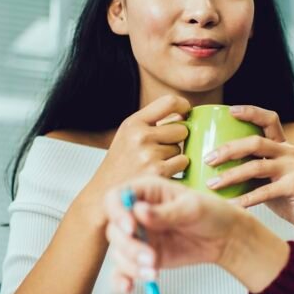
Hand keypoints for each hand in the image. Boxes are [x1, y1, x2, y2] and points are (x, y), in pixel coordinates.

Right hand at [78, 95, 190, 224]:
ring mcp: (149, 154)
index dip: (183, 106)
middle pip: (180, 129)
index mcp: (133, 123)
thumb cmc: (121, 163)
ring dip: (174, 155)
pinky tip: (162, 171)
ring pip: (181, 147)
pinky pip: (183, 162)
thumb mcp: (128, 135)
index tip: (186, 112)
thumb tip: (183, 116)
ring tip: (155, 162)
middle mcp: (140, 136)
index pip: (169, 102)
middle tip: (162, 149)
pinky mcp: (158, 172)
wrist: (107, 191)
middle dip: (177, 138)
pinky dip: (177, 167)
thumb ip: (152, 123)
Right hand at [104, 176, 253, 292]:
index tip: (131, 227)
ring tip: (153, 271)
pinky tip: (129, 287)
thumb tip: (139, 211)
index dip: (117, 212)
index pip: (116, 198)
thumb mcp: (192, 208)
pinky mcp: (143, 257)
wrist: (225, 237)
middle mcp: (137, 214)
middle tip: (150, 257)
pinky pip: (125, 270)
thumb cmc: (211, 213)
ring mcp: (139, 237)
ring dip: (132, 265)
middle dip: (129, 246)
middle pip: (115, 230)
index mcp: (146, 192)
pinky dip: (123, 279)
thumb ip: (165, 212)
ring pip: (119, 252)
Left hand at [205, 105, 293, 237]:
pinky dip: (245, 199)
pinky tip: (231, 206)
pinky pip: (265, 192)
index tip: (230, 111)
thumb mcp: (266, 175)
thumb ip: (249, 165)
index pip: (269, 119)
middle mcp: (289, 152)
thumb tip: (211, 164)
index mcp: (281, 145)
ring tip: (212, 185)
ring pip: (256, 167)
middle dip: (229, 150)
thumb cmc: (282, 195)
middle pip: (255, 142)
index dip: (251, 112)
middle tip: (208, 160)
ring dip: (231, 176)